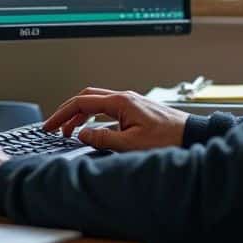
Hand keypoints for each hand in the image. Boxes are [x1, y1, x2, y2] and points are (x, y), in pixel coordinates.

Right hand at [43, 87, 188, 151]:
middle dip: (68, 112)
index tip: (50, 125)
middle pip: (87, 98)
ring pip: (97, 102)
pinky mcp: (136, 110)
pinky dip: (94, 117)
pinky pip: (108, 109)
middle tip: (55, 127)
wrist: (193, 136)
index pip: (81, 102)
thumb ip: (103, 138)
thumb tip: (83, 134)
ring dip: (81, 115)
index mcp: (120, 102)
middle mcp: (125, 98)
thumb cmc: (168, 140)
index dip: (62, 114)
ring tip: (70, 131)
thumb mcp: (131, 144)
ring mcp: (131, 103)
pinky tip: (93, 130)